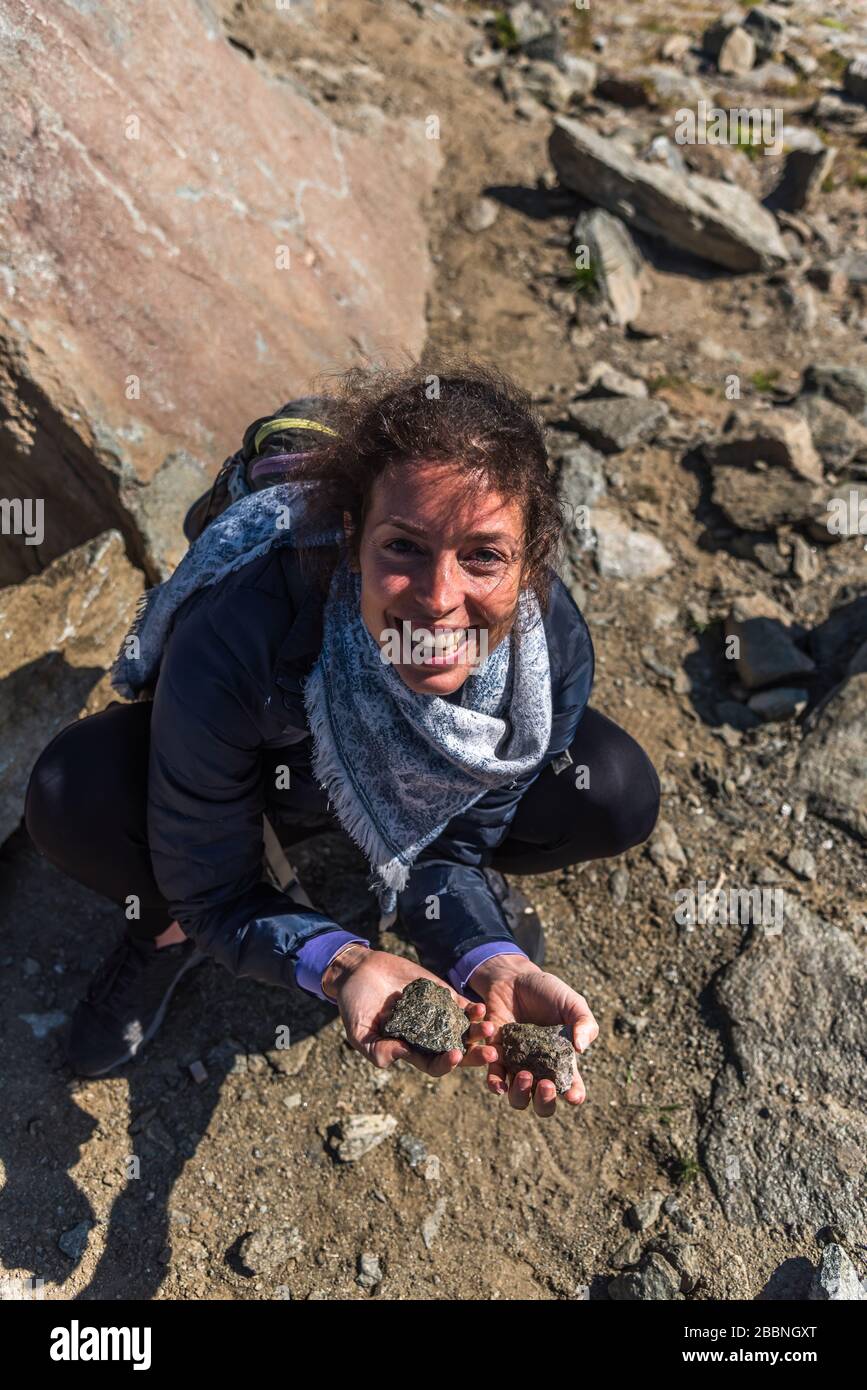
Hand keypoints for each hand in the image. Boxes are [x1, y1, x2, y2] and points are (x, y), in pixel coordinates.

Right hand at [322, 944, 498, 1077]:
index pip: (434, 1064)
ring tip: (490, 1028)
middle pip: (457, 1050)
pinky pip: (460, 1005)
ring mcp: (436, 1015)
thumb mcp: (359, 1033)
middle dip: (475, 1054)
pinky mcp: (440, 994)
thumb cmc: (355, 1006)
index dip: (446, 1064)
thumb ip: (377, 1050)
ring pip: (464, 1028)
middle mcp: (427, 1035)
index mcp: (410, 1050)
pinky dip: (472, 1008)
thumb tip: (400, 1056)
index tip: (454, 1056)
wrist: (358, 972)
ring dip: (479, 1030)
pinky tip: (481, 1008)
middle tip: (492, 1053)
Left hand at [465, 954, 598, 1117]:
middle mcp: (540, 1070)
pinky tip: (499, 1080)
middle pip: (543, 1104)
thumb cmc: (548, 992)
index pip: (572, 1088)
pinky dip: (495, 1082)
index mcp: (563, 1062)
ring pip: (517, 1098)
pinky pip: (494, 1077)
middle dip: (545, 1102)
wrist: (514, 978)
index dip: (574, 1096)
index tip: (573, 1094)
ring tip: (524, 1074)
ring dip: (520, 1094)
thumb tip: (581, 1049)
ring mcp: (517, 1065)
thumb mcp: (572, 1003)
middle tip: (545, 1085)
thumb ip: (584, 1023)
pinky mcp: (496, 1055)